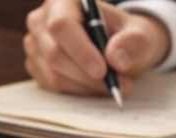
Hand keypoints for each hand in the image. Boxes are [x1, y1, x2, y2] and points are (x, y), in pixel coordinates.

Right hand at [25, 0, 170, 95]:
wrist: (118, 46)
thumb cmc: (127, 36)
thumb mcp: (141, 35)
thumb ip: (133, 43)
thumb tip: (115, 58)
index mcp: (64, 0)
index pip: (62, 25)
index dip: (80, 50)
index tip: (102, 71)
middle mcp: (42, 19)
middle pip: (54, 54)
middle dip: (87, 75)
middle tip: (118, 85)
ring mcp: (34, 43)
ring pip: (53, 74)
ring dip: (86, 86)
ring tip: (113, 84)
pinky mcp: (35, 64)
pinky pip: (52, 86)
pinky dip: (78, 90)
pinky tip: (96, 85)